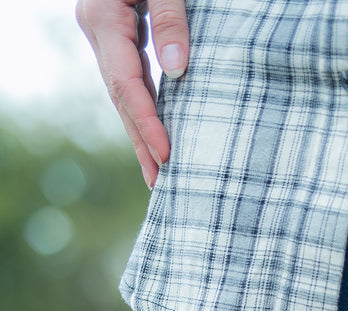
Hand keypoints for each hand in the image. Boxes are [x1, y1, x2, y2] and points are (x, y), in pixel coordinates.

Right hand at [76, 0, 189, 187]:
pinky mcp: (116, 31)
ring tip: (158, 172)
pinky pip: (127, 77)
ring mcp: (103, 31)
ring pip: (122, 91)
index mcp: (105, 16)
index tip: (169, 156)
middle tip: (161, 185)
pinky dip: (143, 108)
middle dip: (141, 141)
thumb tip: (177, 70)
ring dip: (140, 132)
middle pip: (120, 96)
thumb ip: (173, 18)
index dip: (149, 122)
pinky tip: (155, 133)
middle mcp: (98, 28)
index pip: (128, 82)